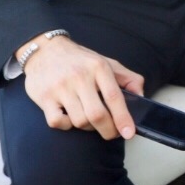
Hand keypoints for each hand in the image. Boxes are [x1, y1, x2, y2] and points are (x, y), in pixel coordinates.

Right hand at [19, 35, 143, 139]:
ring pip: (79, 121)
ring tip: (90, 120)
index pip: (114, 97)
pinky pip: (57, 122)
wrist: (46, 50)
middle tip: (112, 133)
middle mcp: (80, 76)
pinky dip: (66, 125)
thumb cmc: (81, 61)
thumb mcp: (107, 62)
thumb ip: (128, 78)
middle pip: (97, 114)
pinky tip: (69, 117)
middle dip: (108, 130)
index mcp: (99, 67)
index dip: (123, 118)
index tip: (129, 133)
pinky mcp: (44, 97)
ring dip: (88, 127)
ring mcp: (60, 87)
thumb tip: (140, 96)